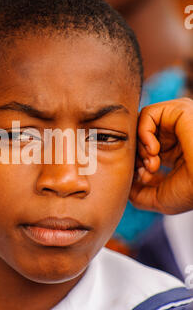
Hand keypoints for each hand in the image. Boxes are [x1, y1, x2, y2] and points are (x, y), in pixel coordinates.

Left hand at [129, 98, 192, 214]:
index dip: (138, 164)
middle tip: (146, 172)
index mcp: (176, 152)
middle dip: (137, 157)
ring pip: (141, 125)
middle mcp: (178, 134)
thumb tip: (124, 185)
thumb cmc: (191, 192)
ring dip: (140, 147)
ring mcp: (178, 122)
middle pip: (139, 137)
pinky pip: (147, 114)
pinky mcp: (179, 110)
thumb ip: (138, 194)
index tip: (144, 179)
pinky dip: (143, 133)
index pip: (144, 150)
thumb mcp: (160, 199)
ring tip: (152, 164)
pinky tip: (153, 150)